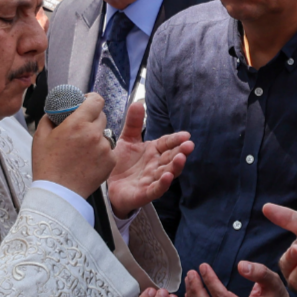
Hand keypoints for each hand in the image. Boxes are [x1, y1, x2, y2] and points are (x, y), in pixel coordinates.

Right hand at [30, 90, 115, 196]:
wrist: (59, 192)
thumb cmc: (48, 165)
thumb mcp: (40, 135)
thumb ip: (49, 118)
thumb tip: (55, 112)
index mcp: (77, 123)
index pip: (96, 100)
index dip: (91, 99)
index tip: (86, 102)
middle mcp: (94, 133)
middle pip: (101, 116)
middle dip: (92, 119)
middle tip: (80, 128)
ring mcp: (104, 148)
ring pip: (104, 134)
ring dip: (96, 136)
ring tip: (83, 148)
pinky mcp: (110, 161)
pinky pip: (108, 149)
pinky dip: (100, 152)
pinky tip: (88, 160)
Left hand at [104, 98, 191, 218]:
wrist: (106, 185)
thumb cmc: (120, 162)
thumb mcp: (127, 140)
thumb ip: (133, 123)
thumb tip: (138, 102)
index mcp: (153, 152)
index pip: (167, 144)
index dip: (176, 139)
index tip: (187, 135)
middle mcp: (155, 166)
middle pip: (170, 158)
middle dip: (181, 152)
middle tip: (189, 145)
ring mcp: (151, 180)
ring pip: (167, 173)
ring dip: (175, 167)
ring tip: (182, 158)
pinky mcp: (144, 194)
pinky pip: (156, 189)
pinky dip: (162, 184)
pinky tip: (167, 177)